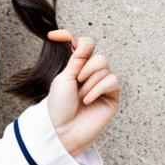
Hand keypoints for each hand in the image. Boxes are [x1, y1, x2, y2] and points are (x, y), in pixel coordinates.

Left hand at [45, 29, 119, 155]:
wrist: (63, 129)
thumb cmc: (60, 106)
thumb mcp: (64, 78)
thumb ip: (76, 59)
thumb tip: (85, 42)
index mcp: (75, 68)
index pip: (78, 45)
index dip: (67, 37)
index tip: (52, 36)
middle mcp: (90, 74)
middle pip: (97, 55)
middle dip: (86, 67)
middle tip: (77, 82)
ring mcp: (101, 84)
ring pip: (105, 67)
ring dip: (90, 82)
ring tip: (81, 97)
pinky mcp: (112, 95)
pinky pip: (111, 81)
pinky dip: (98, 89)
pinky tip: (88, 100)